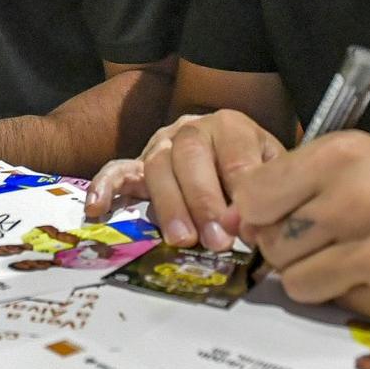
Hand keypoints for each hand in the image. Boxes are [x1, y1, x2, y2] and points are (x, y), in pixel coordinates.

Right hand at [81, 109, 284, 247]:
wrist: (230, 157)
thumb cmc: (254, 174)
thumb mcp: (272, 177)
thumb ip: (267, 197)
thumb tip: (254, 230)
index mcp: (230, 126)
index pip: (235, 154)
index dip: (241, 192)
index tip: (248, 228)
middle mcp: (192, 128)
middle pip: (190, 156)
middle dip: (204, 201)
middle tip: (217, 242)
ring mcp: (160, 145)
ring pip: (156, 165)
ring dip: (169, 205)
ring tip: (182, 241)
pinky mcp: (137, 165)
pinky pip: (116, 169)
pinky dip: (104, 186)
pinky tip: (96, 209)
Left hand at [228, 134, 369, 325]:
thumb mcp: (363, 157)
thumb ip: (300, 181)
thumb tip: (243, 215)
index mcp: (341, 158)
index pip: (254, 196)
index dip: (256, 212)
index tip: (270, 215)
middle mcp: (354, 202)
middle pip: (272, 243)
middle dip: (285, 246)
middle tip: (314, 238)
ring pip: (296, 282)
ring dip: (312, 276)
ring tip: (343, 258)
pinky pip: (338, 305)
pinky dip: (349, 295)